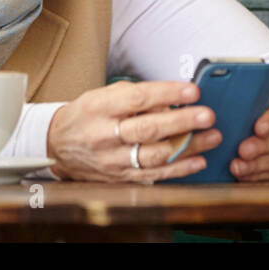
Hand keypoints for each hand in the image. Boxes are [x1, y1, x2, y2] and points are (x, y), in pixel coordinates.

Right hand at [46, 81, 221, 182]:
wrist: (57, 145)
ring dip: (187, 146)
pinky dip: (179, 169)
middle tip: (207, 115)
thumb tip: (172, 101)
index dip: (167, 94)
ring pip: (154, 155)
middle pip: (147, 129)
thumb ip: (136, 96)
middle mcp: (104, 135)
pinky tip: (198, 160)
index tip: (192, 91)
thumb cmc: (87, 115)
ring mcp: (112, 160)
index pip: (137, 99)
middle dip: (182, 122)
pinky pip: (154, 175)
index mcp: (99, 107)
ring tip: (211, 136)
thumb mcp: (103, 96)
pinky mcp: (119, 178)